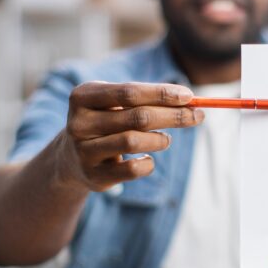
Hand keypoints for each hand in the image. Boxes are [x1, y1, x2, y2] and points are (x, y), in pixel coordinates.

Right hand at [54, 82, 200, 191]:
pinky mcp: (93, 176)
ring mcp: (84, 151)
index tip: (189, 96)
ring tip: (166, 139)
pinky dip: (148, 163)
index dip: (162, 94)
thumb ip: (147, 100)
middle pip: (137, 117)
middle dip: (173, 116)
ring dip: (160, 140)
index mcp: (83, 96)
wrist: (70, 159)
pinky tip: (148, 159)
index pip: (130, 92)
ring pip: (134, 142)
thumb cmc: (106, 122)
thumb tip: (190, 102)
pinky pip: (132, 170)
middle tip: (197, 116)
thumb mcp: (116, 105)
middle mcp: (79, 123)